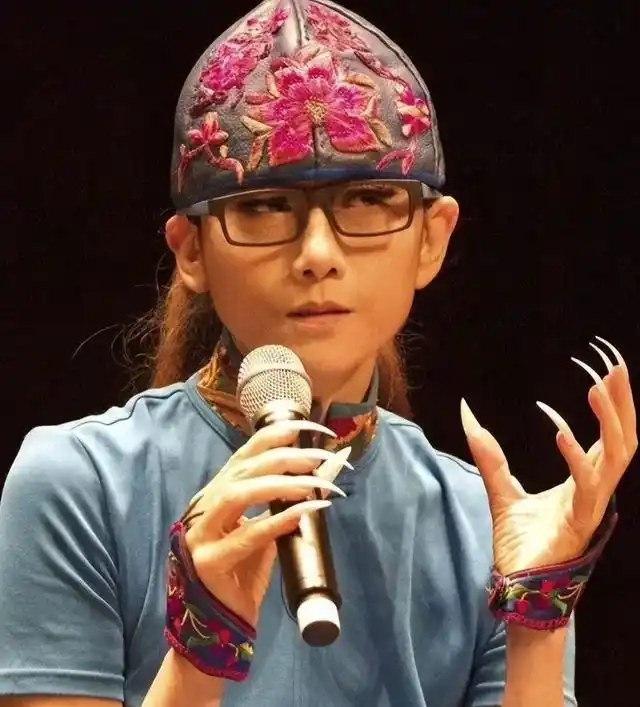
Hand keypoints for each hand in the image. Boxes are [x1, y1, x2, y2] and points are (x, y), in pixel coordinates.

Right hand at [183, 420, 351, 625]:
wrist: (217, 624)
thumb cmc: (243, 572)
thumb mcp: (268, 531)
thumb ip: (287, 503)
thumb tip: (327, 474)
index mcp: (218, 493)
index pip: (247, 452)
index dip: (278, 434)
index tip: (313, 428)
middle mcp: (206, 506)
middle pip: (245, 468)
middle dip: (286, 456)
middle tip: (320, 457)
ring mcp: (202, 533)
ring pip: (239, 494)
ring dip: (282, 483)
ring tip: (314, 483)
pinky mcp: (209, 562)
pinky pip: (247, 536)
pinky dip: (279, 520)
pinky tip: (306, 511)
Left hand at [461, 337, 636, 575]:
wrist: (518, 584)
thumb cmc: (520, 542)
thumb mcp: (501, 486)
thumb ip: (488, 452)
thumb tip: (467, 412)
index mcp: (586, 479)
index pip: (609, 433)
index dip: (613, 401)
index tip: (606, 365)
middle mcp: (597, 489)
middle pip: (624, 437)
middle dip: (624, 401)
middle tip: (615, 362)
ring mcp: (593, 506)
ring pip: (617, 457)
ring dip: (611, 420)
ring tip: (596, 386)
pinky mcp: (579, 523)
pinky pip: (587, 486)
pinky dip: (577, 457)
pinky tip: (560, 432)